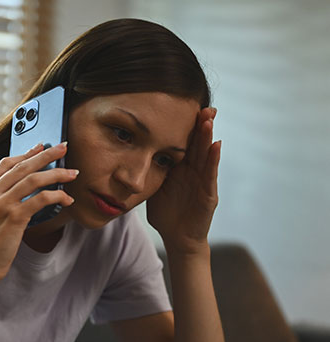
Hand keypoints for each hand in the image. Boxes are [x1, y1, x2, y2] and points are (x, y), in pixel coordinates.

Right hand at [0, 143, 77, 282]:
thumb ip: (0, 197)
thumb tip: (26, 186)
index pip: (6, 163)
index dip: (26, 153)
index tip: (42, 146)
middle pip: (22, 166)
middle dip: (46, 154)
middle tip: (63, 147)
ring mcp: (1, 204)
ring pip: (34, 179)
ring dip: (57, 174)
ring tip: (72, 173)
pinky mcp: (14, 217)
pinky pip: (40, 199)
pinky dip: (57, 196)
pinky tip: (66, 199)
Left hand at [147, 107, 220, 252]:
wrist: (177, 238)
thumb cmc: (166, 213)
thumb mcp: (154, 187)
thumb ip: (147, 171)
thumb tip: (125, 156)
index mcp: (180, 168)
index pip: (183, 142)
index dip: (183, 125)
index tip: (182, 105)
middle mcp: (193, 171)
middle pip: (197, 143)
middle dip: (200, 123)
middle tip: (202, 104)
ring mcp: (203, 181)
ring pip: (206, 154)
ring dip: (208, 136)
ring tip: (209, 117)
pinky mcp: (208, 194)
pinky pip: (211, 174)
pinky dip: (214, 159)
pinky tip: (216, 145)